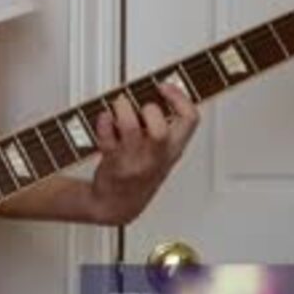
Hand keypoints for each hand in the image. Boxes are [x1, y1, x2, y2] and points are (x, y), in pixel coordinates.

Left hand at [89, 84, 199, 224]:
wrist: (117, 206)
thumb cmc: (140, 176)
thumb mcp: (163, 157)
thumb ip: (166, 130)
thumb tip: (158, 95)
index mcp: (173, 151)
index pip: (190, 120)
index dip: (179, 97)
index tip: (164, 87)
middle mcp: (155, 157)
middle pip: (161, 129)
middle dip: (150, 109)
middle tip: (141, 105)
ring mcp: (133, 161)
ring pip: (130, 129)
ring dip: (123, 110)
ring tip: (119, 105)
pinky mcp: (112, 163)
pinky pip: (106, 138)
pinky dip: (103, 122)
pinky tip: (104, 118)